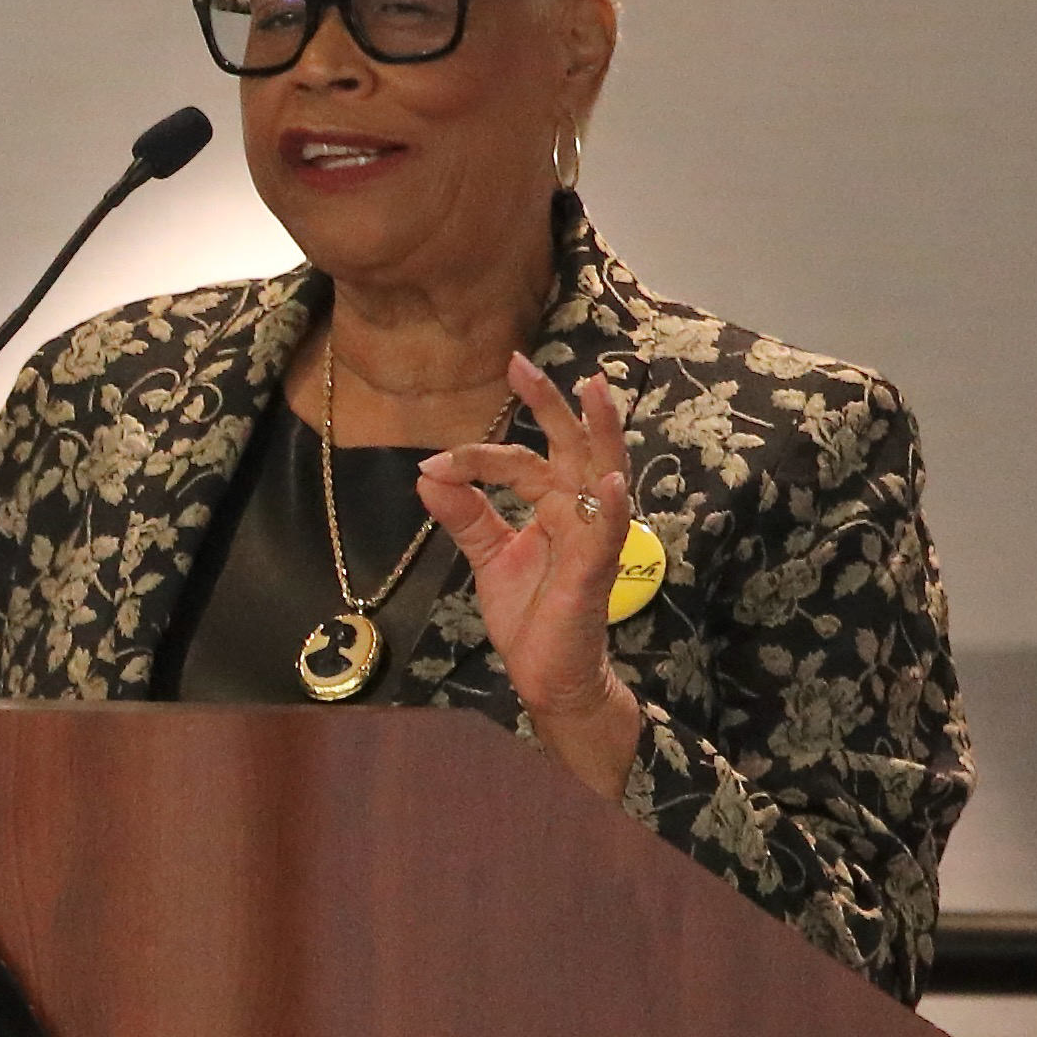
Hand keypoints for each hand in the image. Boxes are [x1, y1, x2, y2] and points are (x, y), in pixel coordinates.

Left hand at [420, 352, 645, 797]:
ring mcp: (592, 537)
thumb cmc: (530, 615)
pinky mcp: (595, 571)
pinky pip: (606, 532)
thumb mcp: (488, 556)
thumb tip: (427, 473)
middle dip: (550, 403)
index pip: (519, 462)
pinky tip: (606, 479)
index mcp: (553, 504)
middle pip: (569, 446)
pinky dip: (609, 505)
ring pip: (600, 473)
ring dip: (599, 432)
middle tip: (522, 362)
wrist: (546, 675)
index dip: (477, 458)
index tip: (435, 463)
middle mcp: (578, 511)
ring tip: (595, 389)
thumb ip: (466, 515)